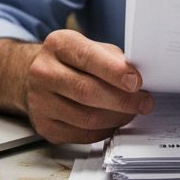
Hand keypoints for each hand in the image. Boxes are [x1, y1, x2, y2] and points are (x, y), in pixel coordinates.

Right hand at [23, 29, 154, 143]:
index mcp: (58, 45)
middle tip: (144, 103)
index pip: (88, 58)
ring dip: (116, 118)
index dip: (115, 72)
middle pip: (87, 91)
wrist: (35, 78)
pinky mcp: (44, 126)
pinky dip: (103, 131)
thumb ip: (111, 59)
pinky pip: (81, 135)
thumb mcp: (89, 47)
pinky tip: (113, 122)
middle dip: (122, 100)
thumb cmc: (70, 62)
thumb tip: (137, 79)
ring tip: (130, 113)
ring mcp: (40, 101)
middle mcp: (43, 72)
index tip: (136, 82)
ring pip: (86, 118)